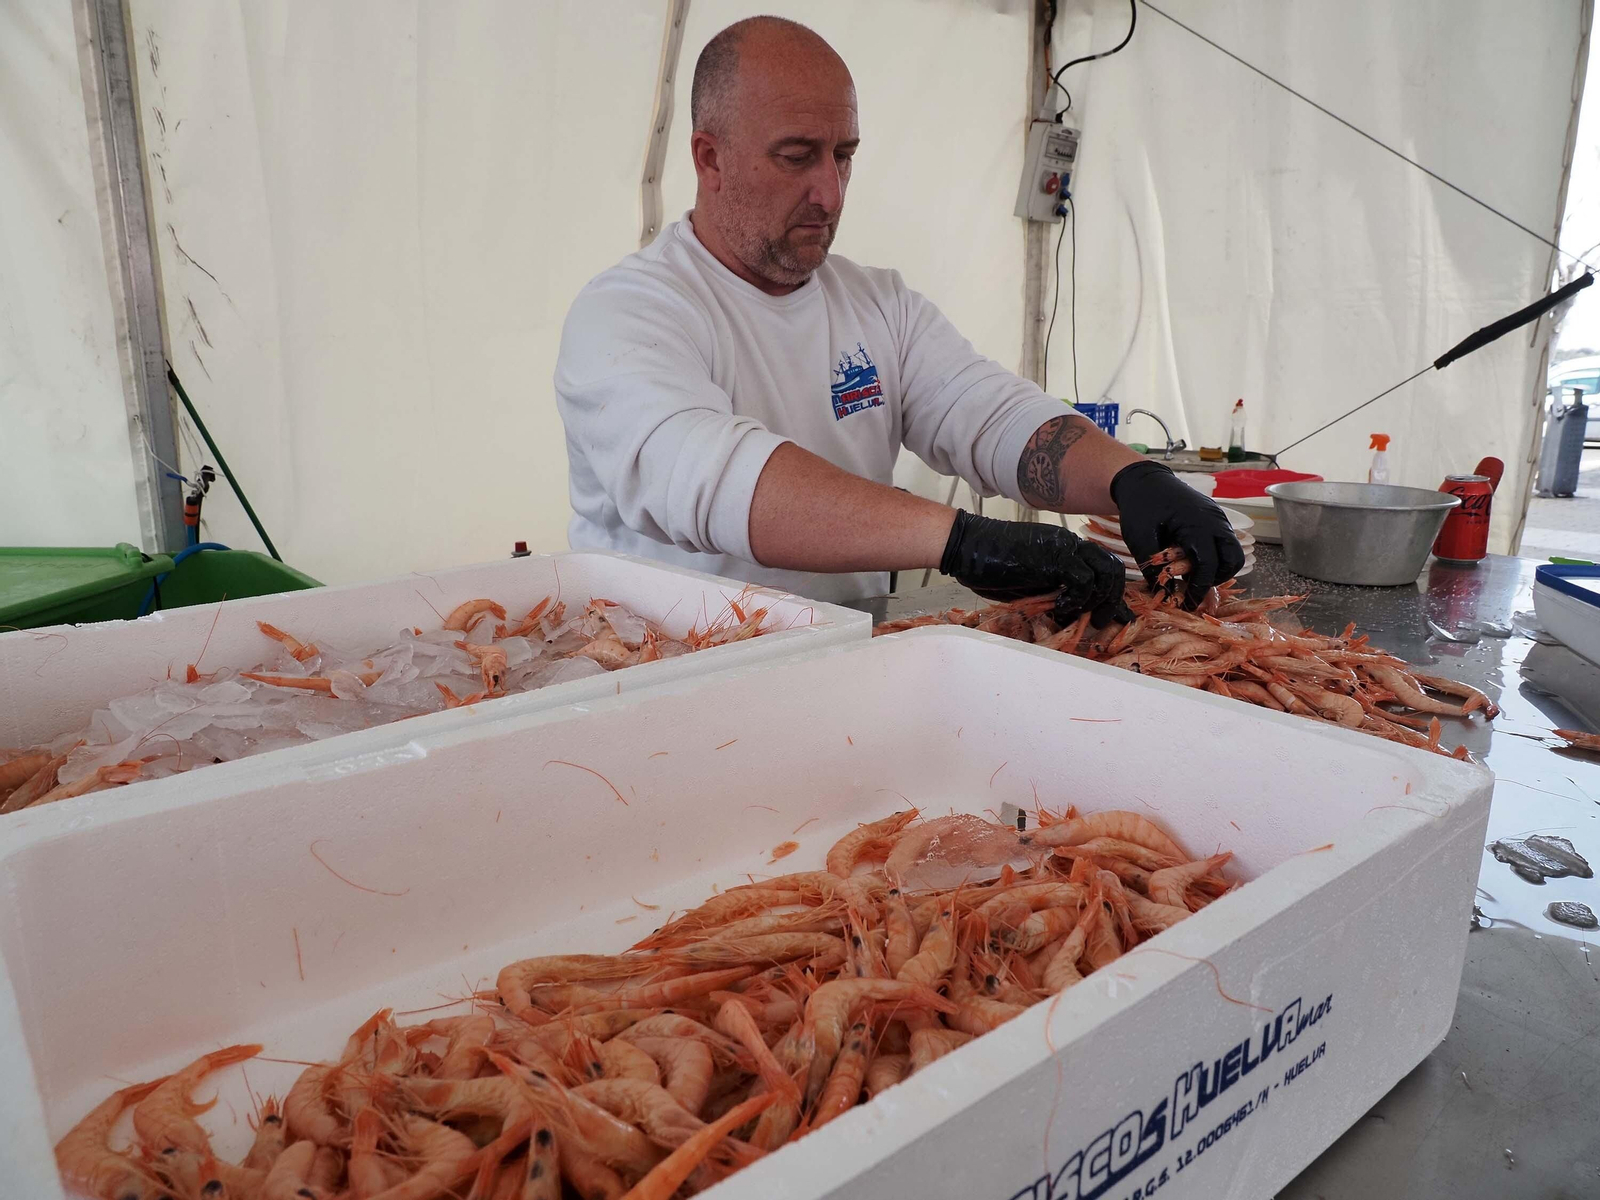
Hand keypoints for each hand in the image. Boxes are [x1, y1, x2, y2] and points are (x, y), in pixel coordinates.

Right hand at [940, 510, 1131, 626]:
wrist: (967, 546)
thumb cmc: (988, 564)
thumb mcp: (1028, 583)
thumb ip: (1050, 591)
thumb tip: (1068, 612)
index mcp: (1064, 548)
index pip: (1101, 567)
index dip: (1109, 592)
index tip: (1108, 615)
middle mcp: (1070, 544)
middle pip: (1112, 567)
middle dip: (1113, 598)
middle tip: (1099, 620)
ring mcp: (1064, 548)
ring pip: (1106, 572)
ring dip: (1100, 600)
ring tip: (1083, 618)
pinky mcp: (1055, 558)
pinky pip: (1084, 580)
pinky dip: (1078, 599)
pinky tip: (1060, 608)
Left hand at [1111, 461, 1245, 605]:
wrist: (1143, 480)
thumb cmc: (1140, 507)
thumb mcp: (1140, 540)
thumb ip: (1153, 569)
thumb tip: (1164, 596)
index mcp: (1197, 524)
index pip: (1209, 564)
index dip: (1200, 587)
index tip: (1188, 604)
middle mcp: (1215, 521)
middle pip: (1233, 560)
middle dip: (1216, 579)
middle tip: (1194, 588)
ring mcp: (1218, 518)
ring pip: (1233, 552)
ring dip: (1217, 569)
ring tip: (1191, 575)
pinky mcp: (1215, 518)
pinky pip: (1224, 543)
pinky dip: (1214, 556)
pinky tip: (1191, 560)